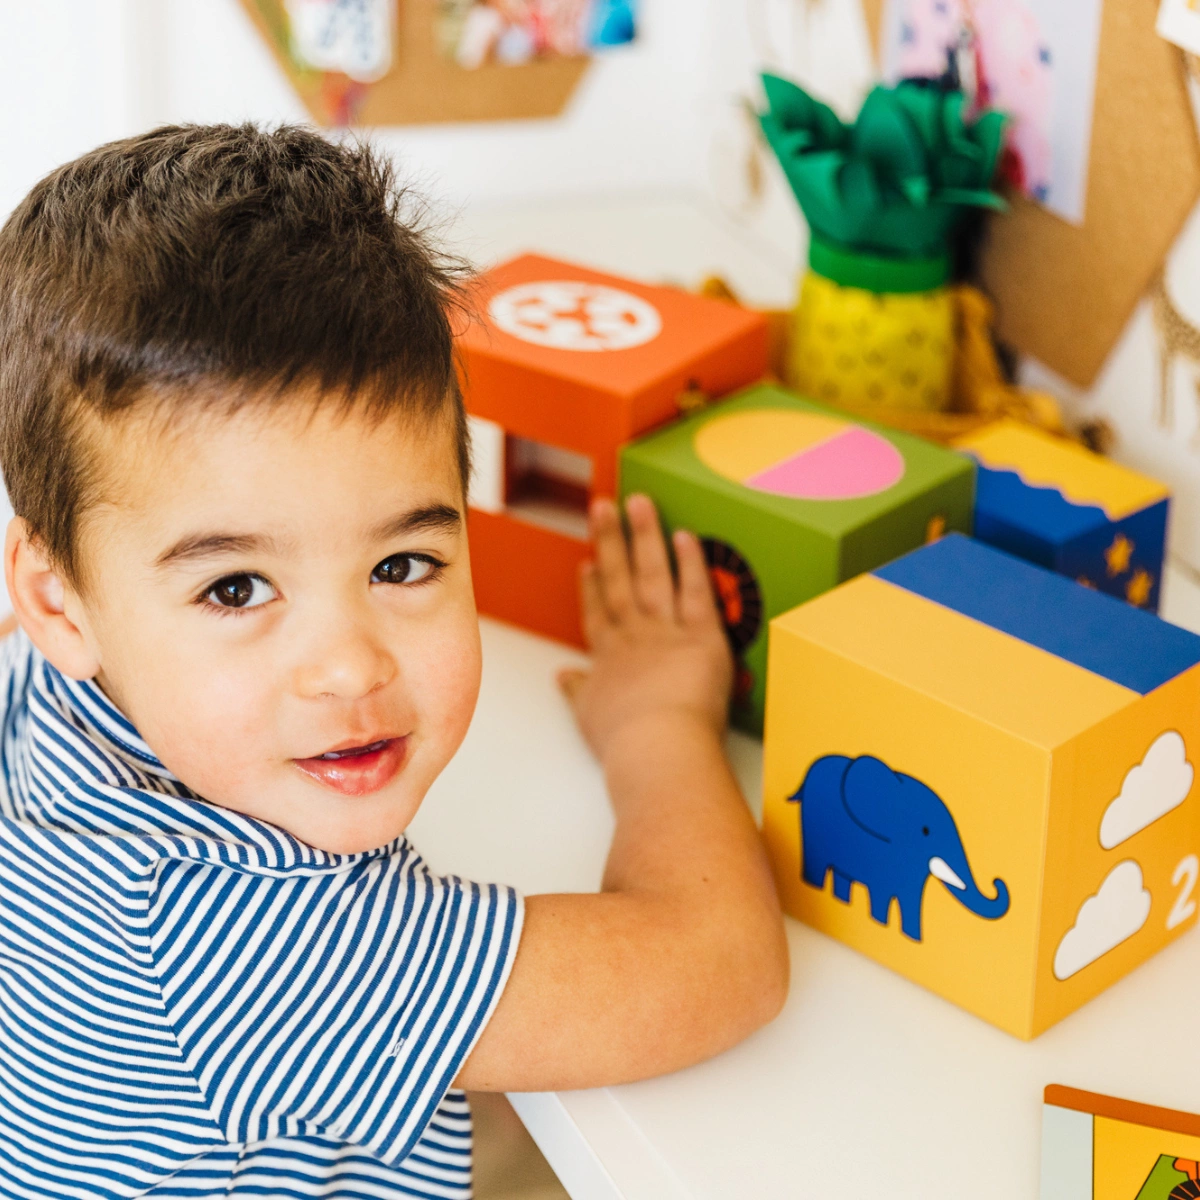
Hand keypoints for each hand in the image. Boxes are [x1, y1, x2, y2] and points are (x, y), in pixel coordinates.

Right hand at [559, 494, 732, 765]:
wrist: (657, 746)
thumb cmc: (625, 743)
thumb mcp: (590, 717)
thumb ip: (578, 691)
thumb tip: (562, 677)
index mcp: (608, 659)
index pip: (597, 614)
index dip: (592, 588)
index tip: (588, 564)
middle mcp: (633, 636)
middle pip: (619, 580)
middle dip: (610, 541)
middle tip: (602, 506)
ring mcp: (665, 632)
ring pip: (652, 575)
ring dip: (644, 536)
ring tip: (638, 502)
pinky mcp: (702, 636)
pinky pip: (695, 591)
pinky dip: (690, 562)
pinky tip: (684, 536)